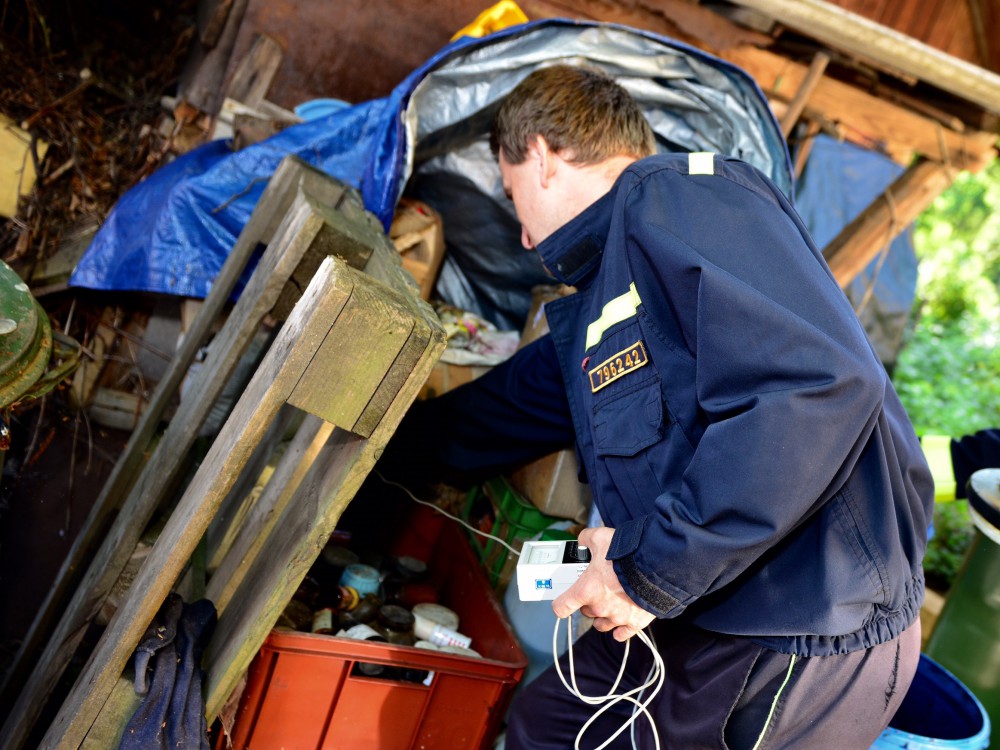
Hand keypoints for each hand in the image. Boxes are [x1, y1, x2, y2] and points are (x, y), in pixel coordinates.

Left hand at [552, 526, 655, 640]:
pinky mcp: (635, 623)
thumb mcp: (601, 537)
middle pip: (585, 612)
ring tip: (609, 603)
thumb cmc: (627, 554)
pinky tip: (622, 620)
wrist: (657, 567)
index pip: (561, 607)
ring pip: (602, 625)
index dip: (560, 604)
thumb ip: (587, 539)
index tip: (563, 600)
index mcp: (586, 590)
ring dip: (602, 616)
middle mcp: (599, 607)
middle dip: (588, 602)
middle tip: (597, 588)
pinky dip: (620, 629)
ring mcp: (617, 618)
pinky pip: (622, 634)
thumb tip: (583, 540)